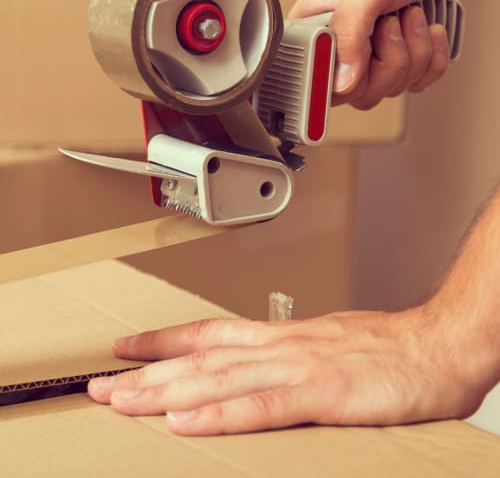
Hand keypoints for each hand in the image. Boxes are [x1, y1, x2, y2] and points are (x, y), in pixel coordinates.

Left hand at [88, 305, 482, 435]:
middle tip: (102, 384)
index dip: (165, 340)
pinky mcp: (322, 395)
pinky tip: (186, 424)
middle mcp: (281, 346)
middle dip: (147, 373)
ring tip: (122, 402)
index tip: (127, 346)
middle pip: (201, 358)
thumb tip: (258, 370)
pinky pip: (261, 408)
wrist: (437, 345)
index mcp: (283, 336)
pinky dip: (219, 415)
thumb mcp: (327, 343)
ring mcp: (299, 368)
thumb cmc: (388, 348)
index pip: (210, 333)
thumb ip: (288, 356)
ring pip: (218, 379)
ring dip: (166, 392)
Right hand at [289, 0, 461, 108]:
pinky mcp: (401, 56)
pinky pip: (418, 82)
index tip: (363, 56)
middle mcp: (339, 45)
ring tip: (410, 13)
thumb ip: (349, 33)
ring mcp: (371, 54)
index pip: (315, 79)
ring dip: (414, 51)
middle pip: (359, 93)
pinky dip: (432, 57)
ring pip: (391, 88)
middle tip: (391, 22)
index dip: (341, 78)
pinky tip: (428, 27)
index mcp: (313, 27)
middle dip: (389, 60)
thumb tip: (341, 81)